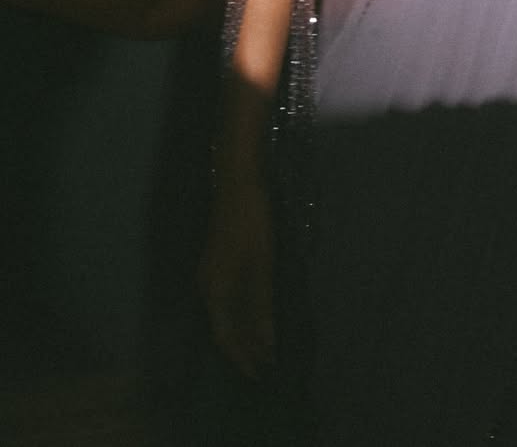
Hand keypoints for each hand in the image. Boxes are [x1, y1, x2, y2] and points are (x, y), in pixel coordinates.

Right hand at [201, 175, 276, 378]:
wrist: (239, 182)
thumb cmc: (251, 224)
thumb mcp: (261, 266)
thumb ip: (262, 306)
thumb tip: (267, 345)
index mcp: (214, 291)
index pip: (226, 337)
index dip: (242, 357)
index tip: (260, 375)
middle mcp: (208, 286)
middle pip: (225, 327)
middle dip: (244, 348)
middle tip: (266, 366)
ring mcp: (213, 271)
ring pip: (228, 312)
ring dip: (246, 330)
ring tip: (264, 346)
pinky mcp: (222, 259)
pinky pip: (231, 296)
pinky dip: (245, 311)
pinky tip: (259, 312)